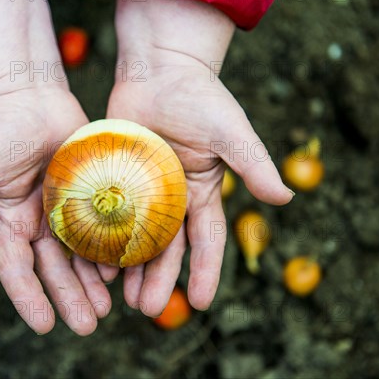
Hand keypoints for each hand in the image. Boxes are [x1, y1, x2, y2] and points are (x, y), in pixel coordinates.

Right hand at [0, 0, 111, 334]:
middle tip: (89, 325)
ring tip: (109, 308)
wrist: (27, 90)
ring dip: (92, 281)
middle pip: (53, 268)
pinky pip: (101, 224)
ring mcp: (63, 208)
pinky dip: (110, 246)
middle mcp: (35, 221)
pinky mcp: (87, 191)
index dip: (28, 297)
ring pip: (79, 253)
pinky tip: (125, 266)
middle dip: (69, 297)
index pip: (16, 269)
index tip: (44, 326)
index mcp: (8, 221)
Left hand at [100, 0, 293, 316]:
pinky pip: (108, 213)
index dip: (205, 272)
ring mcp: (142, 189)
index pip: (207, 240)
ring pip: (135, 237)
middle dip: (159, 279)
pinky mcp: (115, 176)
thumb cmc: (200, 97)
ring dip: (130, 268)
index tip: (198, 303)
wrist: (160, 68)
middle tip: (146, 310)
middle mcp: (172, 197)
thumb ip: (254, 164)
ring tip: (119, 298)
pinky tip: (93, 260)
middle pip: (167, 248)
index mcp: (202, 192)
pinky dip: (103, 237)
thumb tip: (286, 199)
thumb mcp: (231, 132)